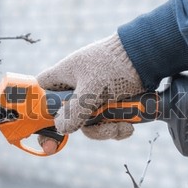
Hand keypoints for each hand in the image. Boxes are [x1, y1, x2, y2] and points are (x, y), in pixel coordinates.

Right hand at [36, 33, 144, 153]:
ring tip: (120, 126)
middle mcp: (77, 87)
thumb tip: (61, 129)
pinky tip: (128, 126)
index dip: (37, 107)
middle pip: (67, 116)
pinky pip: (107, 124)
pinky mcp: (111, 104)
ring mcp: (94, 97)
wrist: (149, 58)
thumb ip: (75, 110)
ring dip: (105, 129)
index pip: (40, 90)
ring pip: (90, 124)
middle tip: (90, 129)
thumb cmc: (115, 65)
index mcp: (64, 76)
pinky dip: (117, 127)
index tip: (41, 125)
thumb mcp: (92, 88)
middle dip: (82, 126)